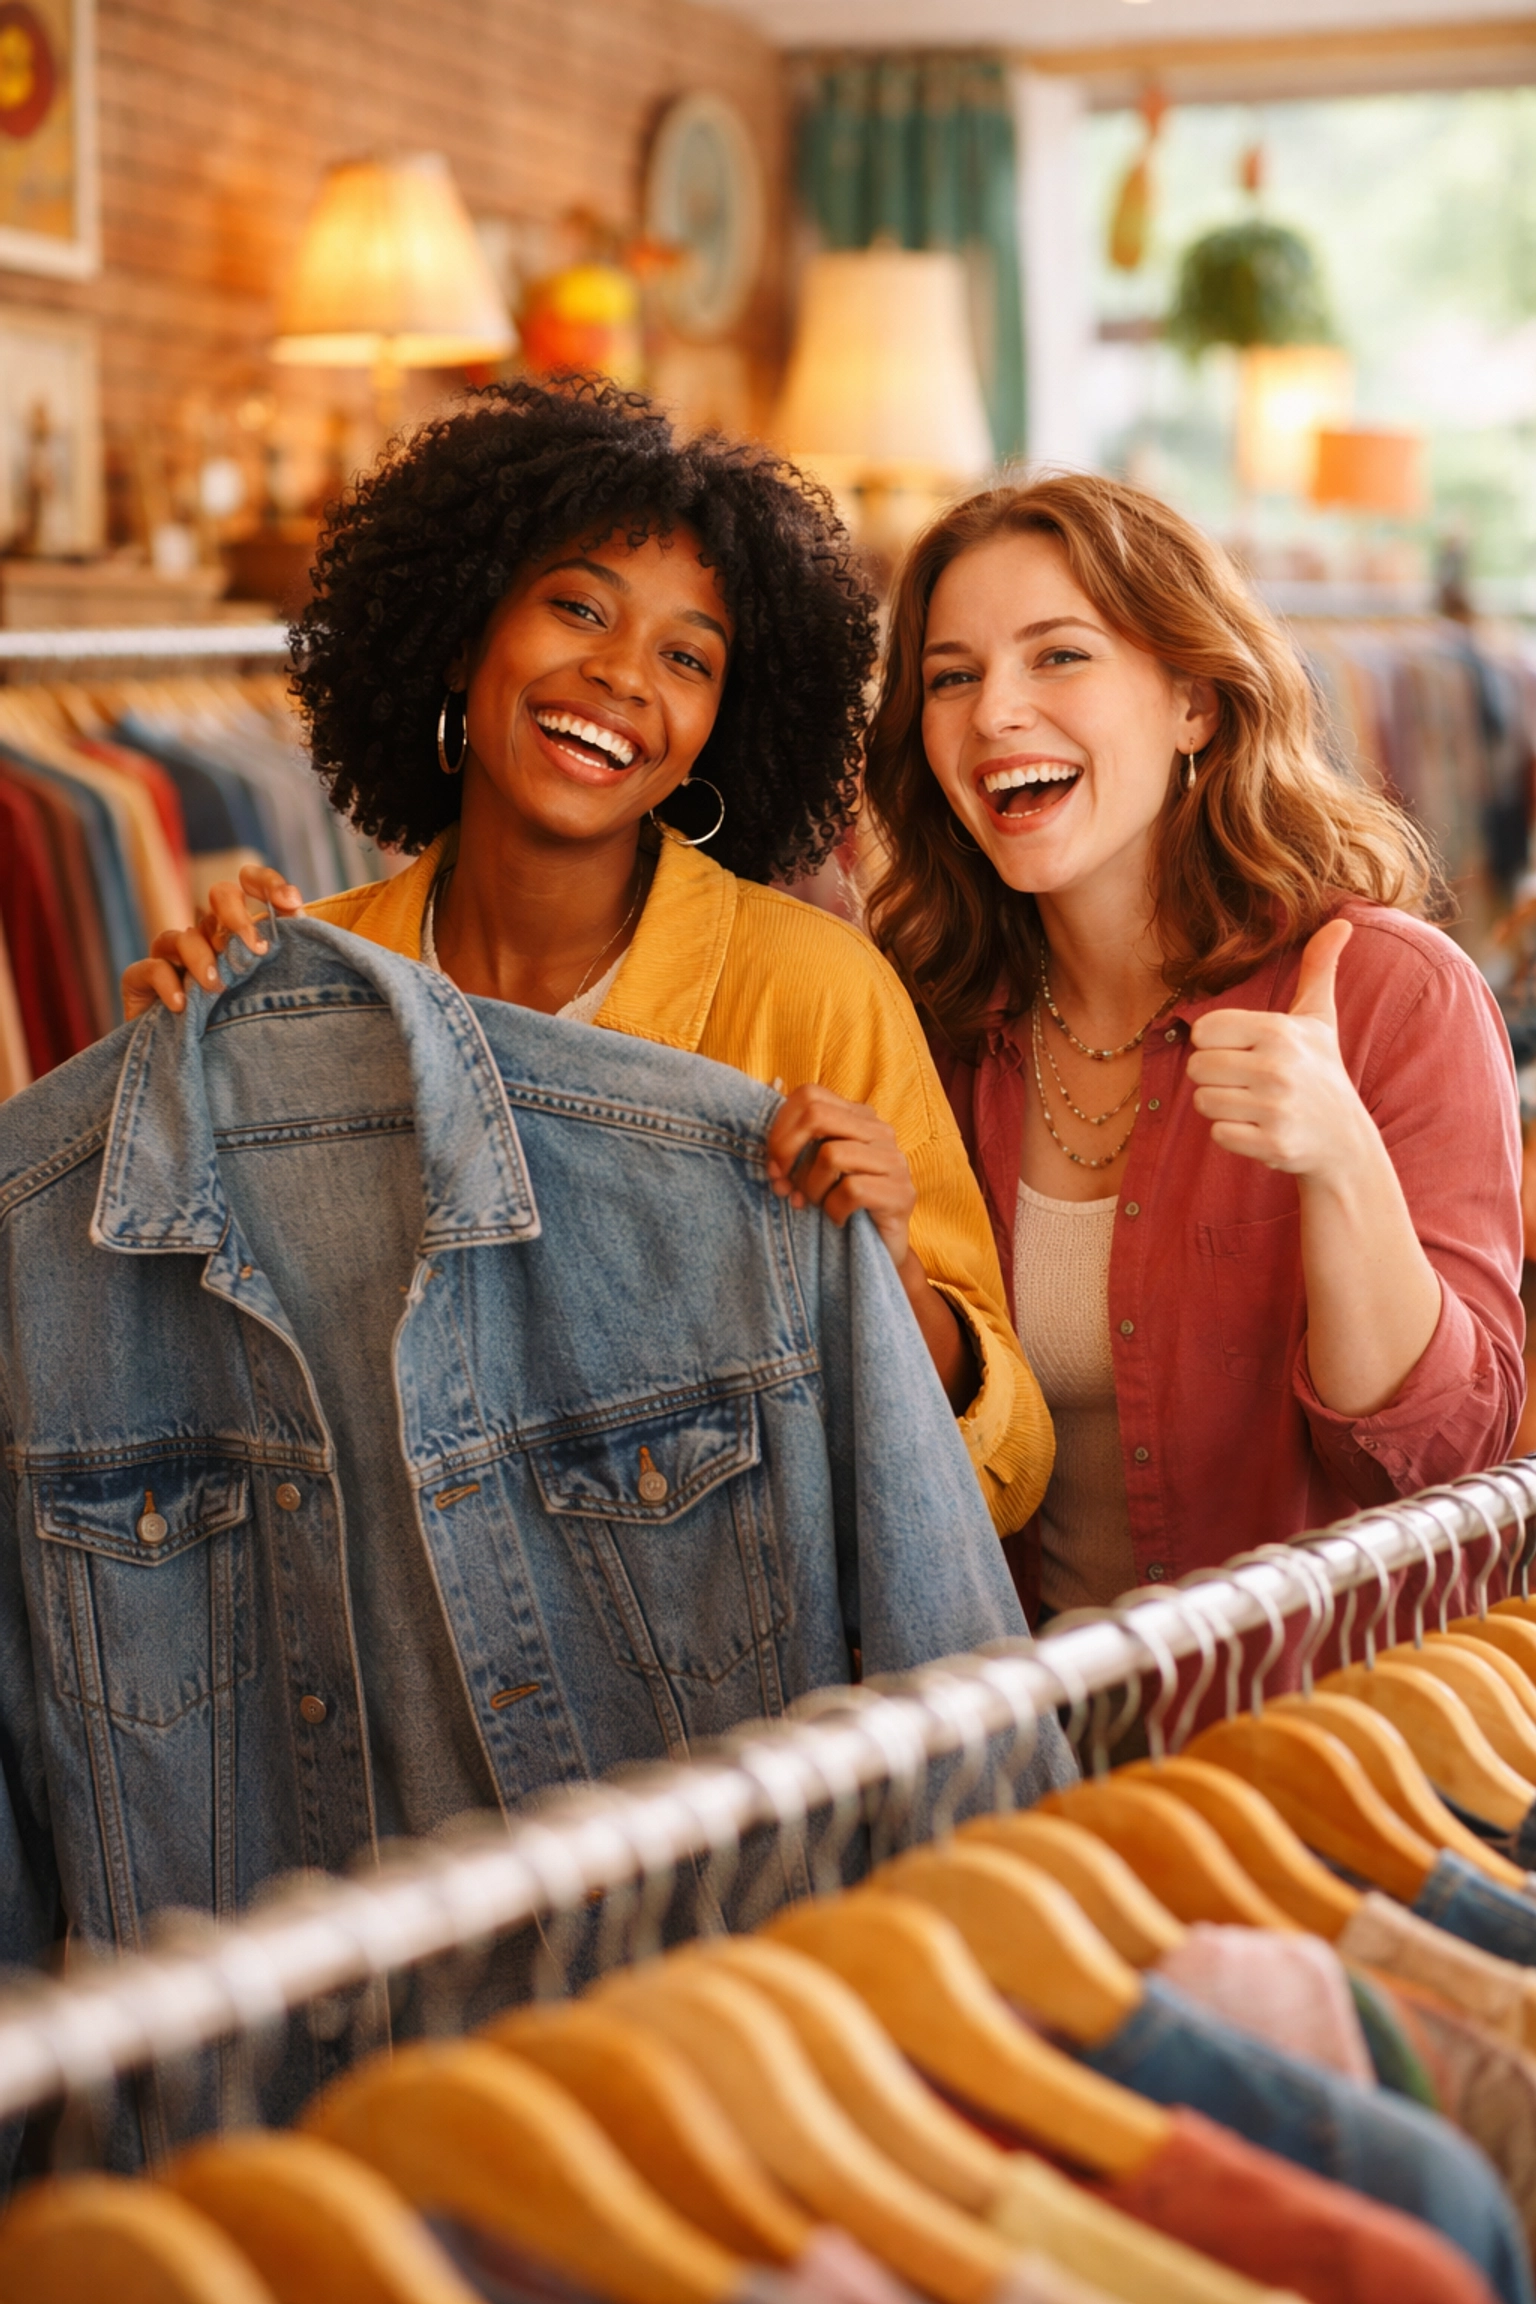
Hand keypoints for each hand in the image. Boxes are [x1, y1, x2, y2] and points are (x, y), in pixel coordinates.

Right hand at [122, 866, 303, 1019]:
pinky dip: (167, 984)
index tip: (290, 902)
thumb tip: (302, 916)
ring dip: (202, 958)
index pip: (251, 887)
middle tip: (258, 949)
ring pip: (183, 935)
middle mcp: (207, 937)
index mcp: (239, 934)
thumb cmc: (240, 1032)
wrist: (199, 1072)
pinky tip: (183, 1006)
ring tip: (217, 987)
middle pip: (219, 897)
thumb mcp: (272, 994)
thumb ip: (290, 958)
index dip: (267, 883)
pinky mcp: (141, 982)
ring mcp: (172, 958)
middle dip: (237, 915)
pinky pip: (150, 968)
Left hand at [766, 1083, 916, 1268]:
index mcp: (859, 1118)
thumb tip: (768, 1153)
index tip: (773, 1165)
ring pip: (831, 1155)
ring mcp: (895, 1161)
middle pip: (818, 1116)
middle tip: (783, 1185)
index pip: (810, 1094)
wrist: (879, 1252)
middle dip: (787, 1152)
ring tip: (816, 1205)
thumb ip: (795, 1150)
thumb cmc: (841, 1207)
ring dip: (811, 1188)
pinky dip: (833, 1210)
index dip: (781, 1128)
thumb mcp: (813, 1171)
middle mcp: (880, 1132)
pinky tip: (838, 1220)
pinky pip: (851, 1189)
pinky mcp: (901, 1193)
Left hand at [1186, 919, 1370, 1177]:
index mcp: (1279, 1031)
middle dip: (1215, 1077)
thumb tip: (1341, 922)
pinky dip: (1233, 1135)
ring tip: (1255, 1105)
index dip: (1216, 1043)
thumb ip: (1319, 969)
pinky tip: (1260, 1129)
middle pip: (1196, 1067)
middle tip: (1248, 1082)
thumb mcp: (1320, 1019)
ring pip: (1203, 1101)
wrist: (1345, 1140)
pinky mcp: (1273, 1144)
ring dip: (1222, 1107)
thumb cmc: (1322, 1072)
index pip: (1203, 1030)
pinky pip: (1218, 1134)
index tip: (1243, 1051)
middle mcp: (1277, 1067)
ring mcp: (1276, 1107)